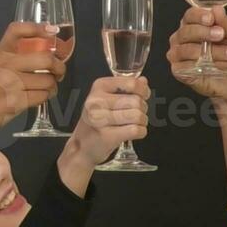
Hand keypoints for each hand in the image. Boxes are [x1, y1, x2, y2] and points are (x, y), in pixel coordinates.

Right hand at [0, 21, 66, 142]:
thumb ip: (14, 57)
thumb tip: (46, 53)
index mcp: (1, 51)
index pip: (18, 29)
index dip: (38, 28)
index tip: (51, 31)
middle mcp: (6, 64)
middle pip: (45, 58)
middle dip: (59, 67)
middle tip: (59, 72)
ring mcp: (11, 83)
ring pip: (48, 81)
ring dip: (52, 86)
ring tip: (47, 88)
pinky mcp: (16, 102)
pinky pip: (42, 96)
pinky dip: (45, 97)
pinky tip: (39, 97)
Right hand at [57, 76, 149, 193]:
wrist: (82, 145)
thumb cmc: (97, 121)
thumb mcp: (107, 98)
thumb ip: (126, 88)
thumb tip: (143, 81)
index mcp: (99, 86)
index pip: (132, 83)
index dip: (143, 91)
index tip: (142, 97)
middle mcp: (97, 101)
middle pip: (137, 101)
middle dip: (142, 110)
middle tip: (134, 115)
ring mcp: (100, 119)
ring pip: (138, 116)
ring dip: (142, 122)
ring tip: (133, 124)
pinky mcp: (106, 136)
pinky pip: (136, 130)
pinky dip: (140, 132)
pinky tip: (133, 132)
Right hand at [167, 5, 226, 109]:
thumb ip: (225, 22)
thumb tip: (217, 9)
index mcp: (194, 25)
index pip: (190, 16)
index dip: (198, 16)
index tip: (211, 18)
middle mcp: (182, 39)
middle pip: (185, 31)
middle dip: (204, 33)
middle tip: (221, 35)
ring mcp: (178, 55)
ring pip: (187, 49)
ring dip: (212, 52)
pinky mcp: (179, 71)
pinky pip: (184, 66)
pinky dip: (202, 66)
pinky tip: (215, 67)